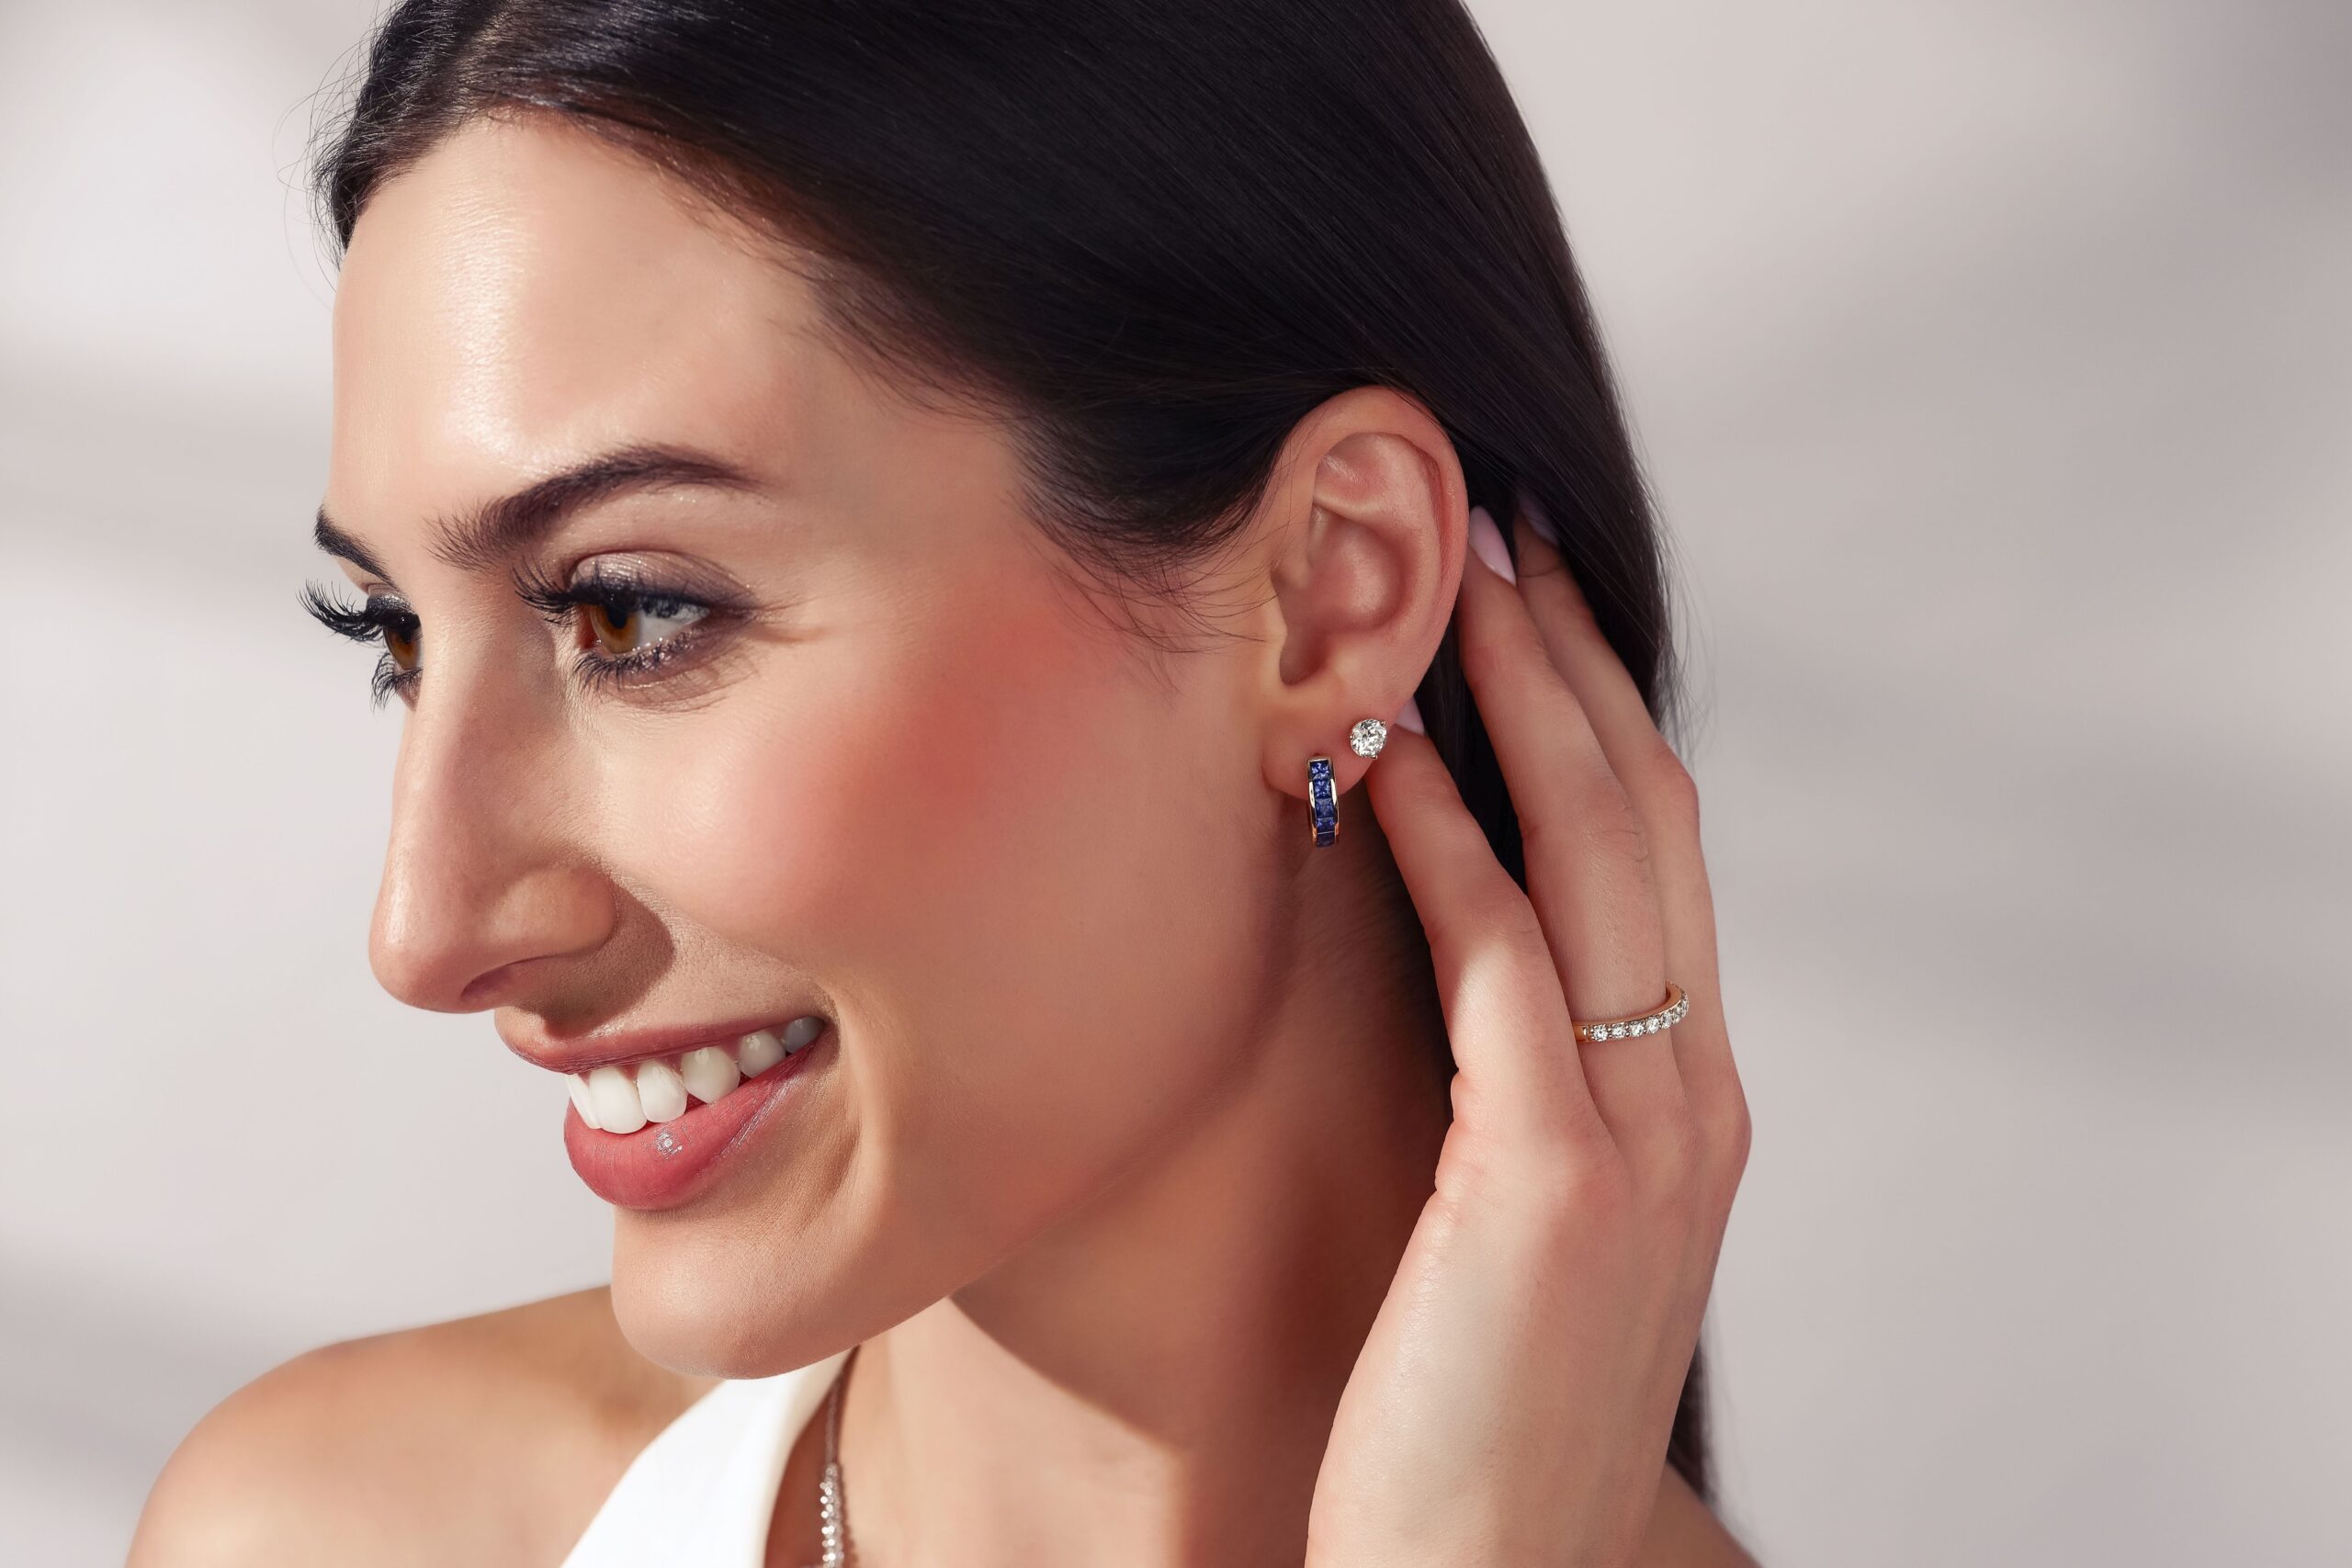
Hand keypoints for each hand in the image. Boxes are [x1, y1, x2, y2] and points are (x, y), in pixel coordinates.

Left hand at [1304, 493, 1751, 1567]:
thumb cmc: (1469, 1403)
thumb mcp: (1527, 1218)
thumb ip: (1527, 1079)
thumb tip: (1453, 932)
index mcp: (1692, 1101)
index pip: (1660, 857)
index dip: (1604, 714)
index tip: (1536, 604)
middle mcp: (1694, 1099)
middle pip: (1648, 821)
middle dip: (1576, 661)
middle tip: (1504, 532)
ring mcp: (1643, 1137)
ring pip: (1599, 861)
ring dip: (1525, 704)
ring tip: (1457, 583)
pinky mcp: (1555, 1181)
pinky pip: (1502, 968)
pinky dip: (1448, 846)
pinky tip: (1386, 760)